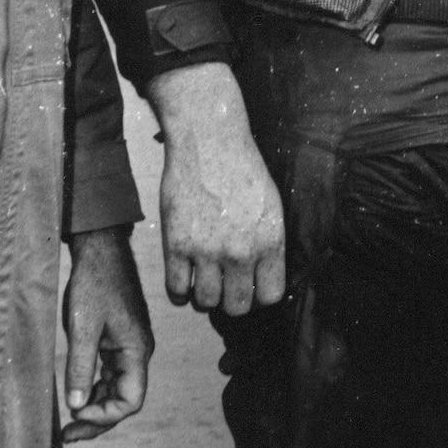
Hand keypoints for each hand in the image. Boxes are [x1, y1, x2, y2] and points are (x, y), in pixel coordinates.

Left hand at [62, 226, 153, 442]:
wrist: (100, 249)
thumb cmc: (93, 283)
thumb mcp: (83, 326)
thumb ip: (80, 368)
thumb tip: (75, 408)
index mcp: (136, 349)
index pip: (131, 401)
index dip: (104, 416)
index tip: (74, 416)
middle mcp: (138, 351)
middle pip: (125, 399)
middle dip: (97, 420)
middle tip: (67, 436)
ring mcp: (129, 345)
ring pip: (117, 388)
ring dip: (95, 407)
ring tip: (68, 422)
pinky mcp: (118, 339)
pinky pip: (111, 374)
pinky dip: (95, 389)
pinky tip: (77, 395)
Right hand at [148, 62, 284, 313]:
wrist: (210, 141)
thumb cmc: (243, 168)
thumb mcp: (271, 205)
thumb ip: (268, 244)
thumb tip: (264, 277)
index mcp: (270, 241)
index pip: (269, 296)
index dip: (258, 294)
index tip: (250, 285)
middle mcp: (241, 251)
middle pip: (236, 307)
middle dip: (231, 299)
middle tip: (225, 282)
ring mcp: (207, 251)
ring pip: (206, 303)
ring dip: (204, 294)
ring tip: (204, 275)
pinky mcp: (177, 245)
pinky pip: (177, 290)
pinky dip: (180, 288)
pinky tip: (184, 272)